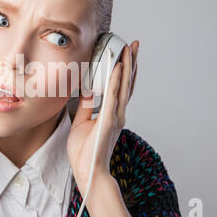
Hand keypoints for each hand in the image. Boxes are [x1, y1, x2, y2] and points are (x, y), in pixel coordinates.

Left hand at [67, 41, 138, 182]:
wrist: (87, 171)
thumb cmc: (84, 152)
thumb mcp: (81, 123)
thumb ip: (86, 107)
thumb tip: (86, 92)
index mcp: (111, 114)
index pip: (120, 87)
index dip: (124, 70)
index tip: (124, 54)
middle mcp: (117, 113)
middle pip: (127, 83)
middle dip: (131, 62)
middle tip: (134, 44)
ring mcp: (115, 116)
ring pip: (124, 86)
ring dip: (127, 66)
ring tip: (130, 49)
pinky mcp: (108, 120)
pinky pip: (112, 96)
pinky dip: (116, 81)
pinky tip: (118, 67)